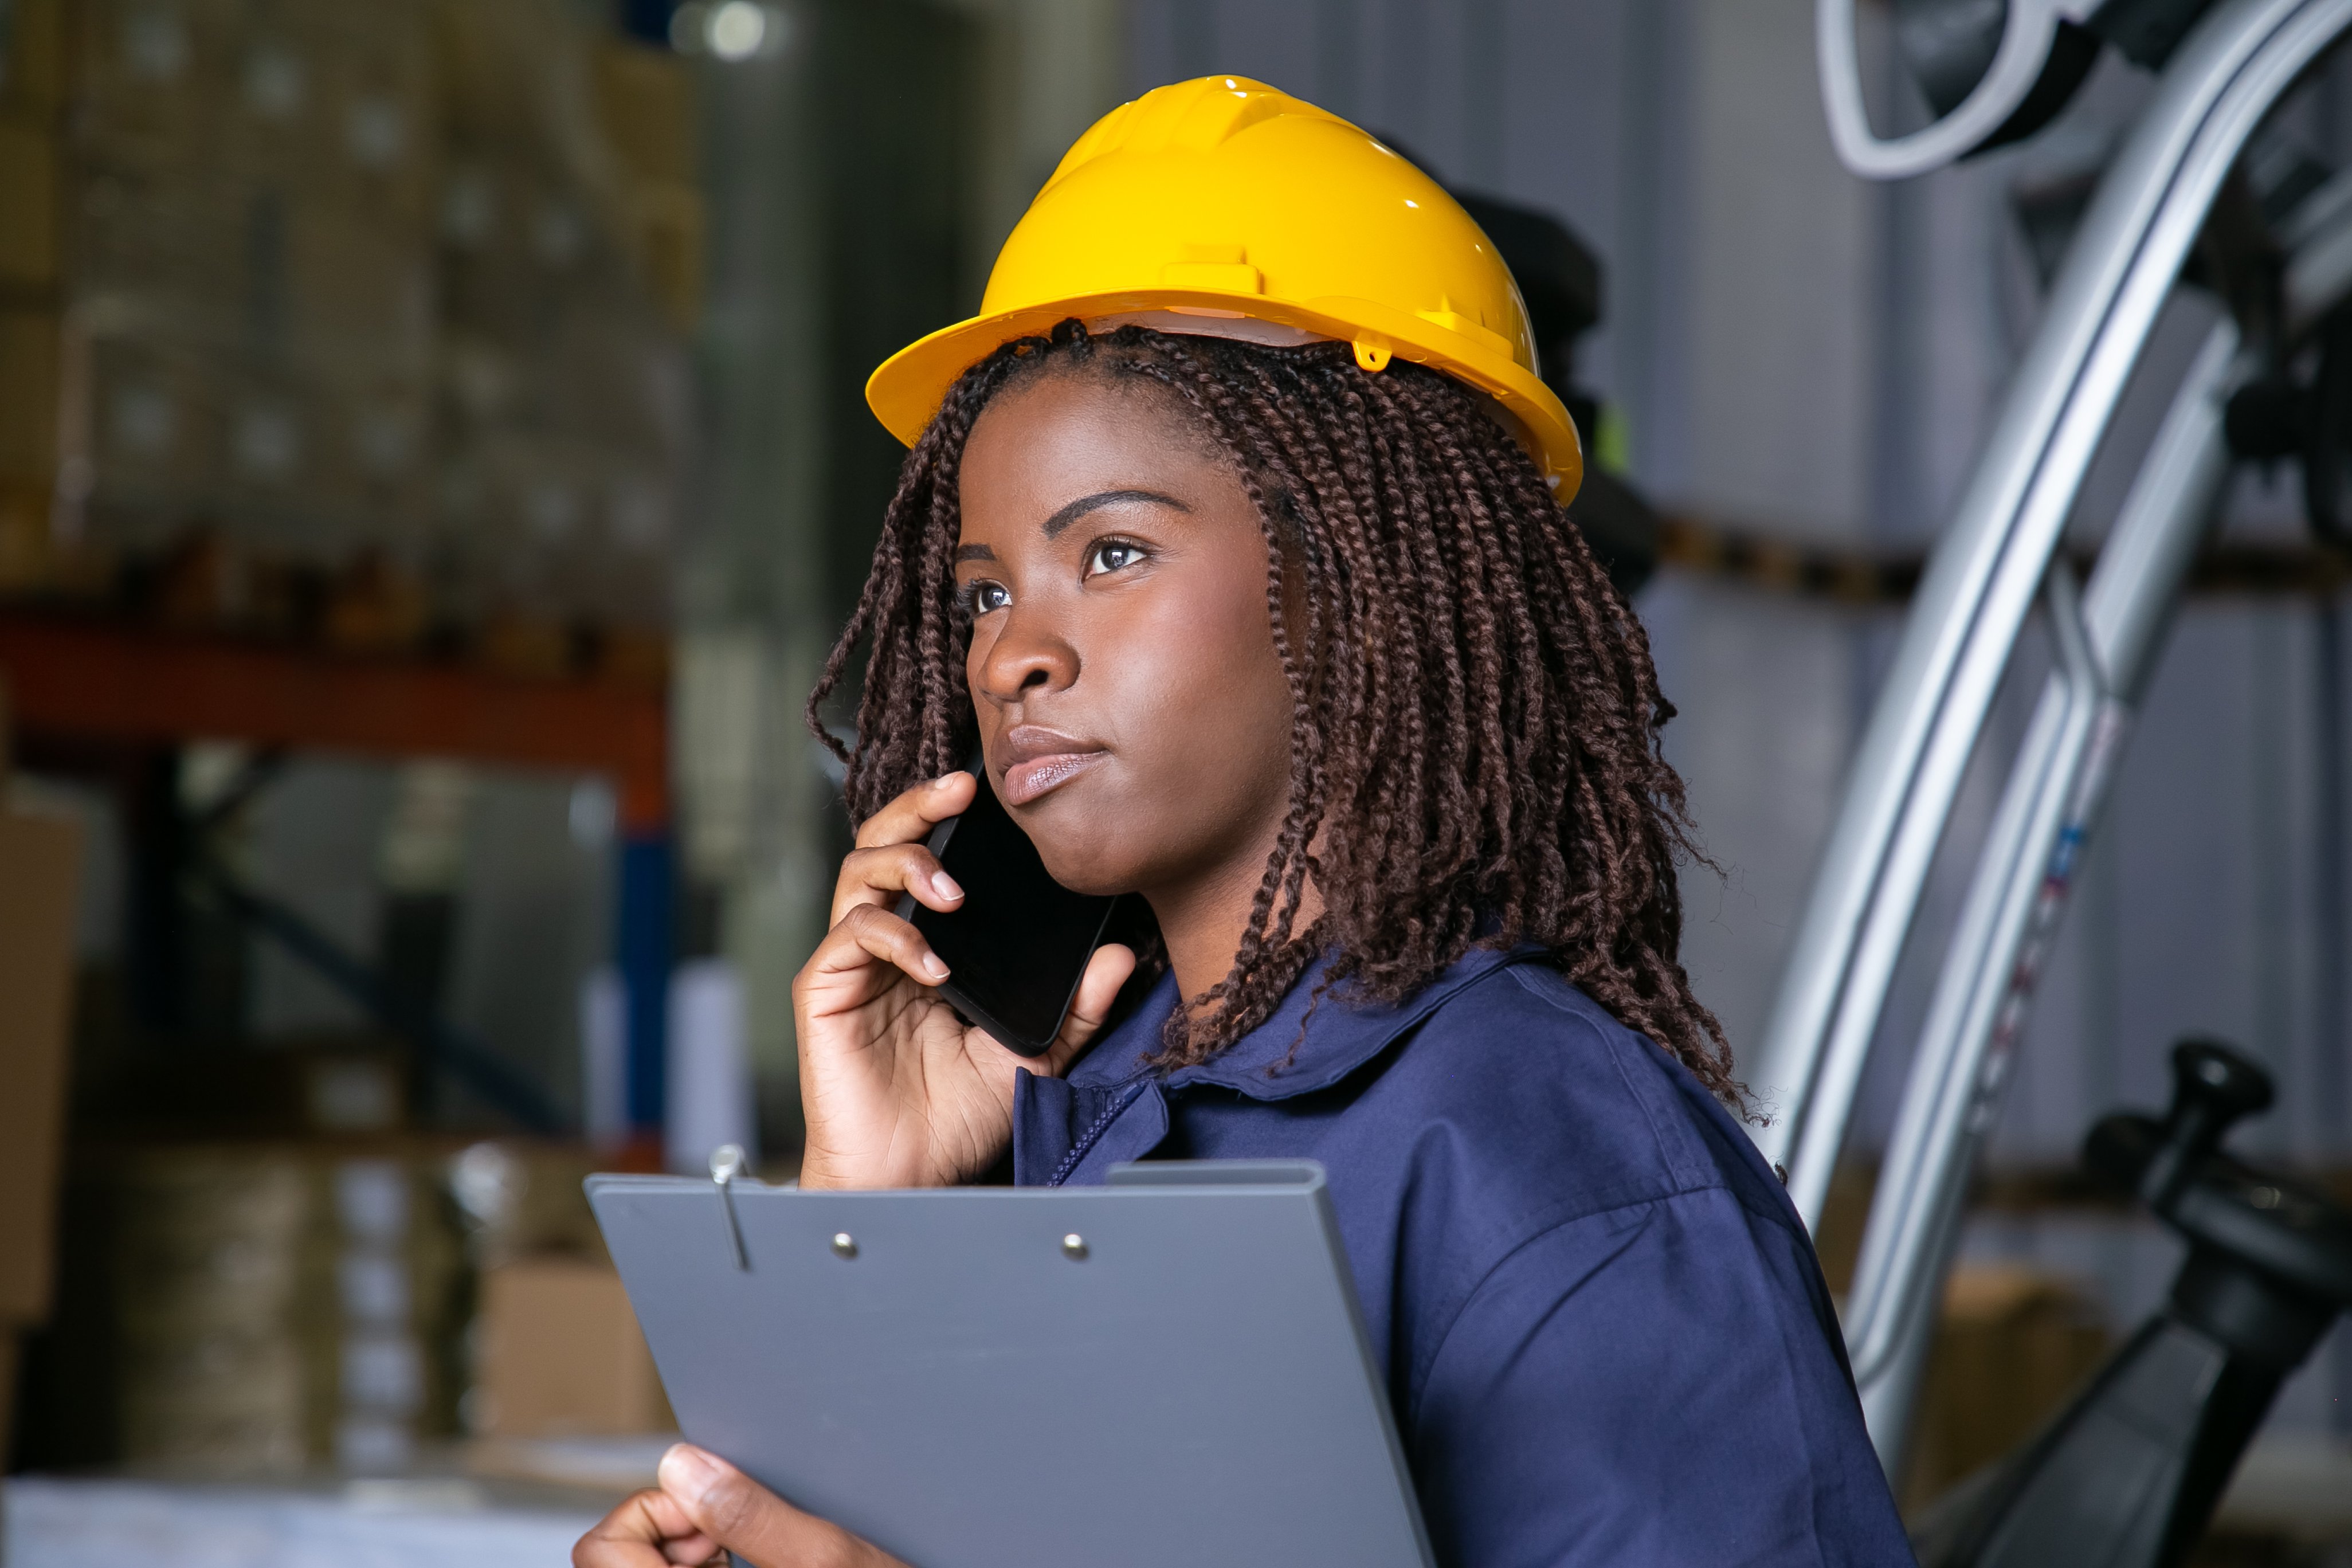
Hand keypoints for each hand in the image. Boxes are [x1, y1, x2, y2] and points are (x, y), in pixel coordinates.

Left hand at [574, 1442, 906, 1566]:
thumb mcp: (827, 1556)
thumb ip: (751, 1513)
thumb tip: (682, 1464)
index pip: (601, 1552)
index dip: (651, 1513)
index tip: (707, 1508)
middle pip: (616, 1556)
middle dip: (674, 1527)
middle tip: (732, 1533)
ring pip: (649, 1566)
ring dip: (693, 1546)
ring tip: (748, 1551)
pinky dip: (706, 1562)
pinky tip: (752, 1563)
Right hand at [791, 772, 1136, 1189]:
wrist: (910, 1179)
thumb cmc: (956, 1119)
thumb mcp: (1032, 1056)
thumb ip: (1075, 1009)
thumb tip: (1121, 956)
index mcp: (928, 945)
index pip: (931, 858)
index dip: (951, 817)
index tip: (992, 792)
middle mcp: (885, 943)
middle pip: (884, 843)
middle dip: (919, 807)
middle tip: (960, 791)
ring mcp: (851, 964)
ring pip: (858, 872)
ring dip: (907, 865)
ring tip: (952, 891)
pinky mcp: (823, 991)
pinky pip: (852, 936)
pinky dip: (896, 938)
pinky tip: (935, 968)